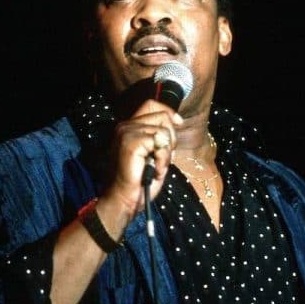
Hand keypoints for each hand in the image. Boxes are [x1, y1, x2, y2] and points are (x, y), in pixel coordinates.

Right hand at [100, 99, 182, 217]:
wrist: (125, 199)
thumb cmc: (140, 179)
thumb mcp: (154, 152)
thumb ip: (160, 135)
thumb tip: (176, 120)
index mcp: (129, 126)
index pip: (151, 104)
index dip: (168, 111)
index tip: (178, 122)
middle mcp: (125, 126)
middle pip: (162, 116)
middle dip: (171, 138)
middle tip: (162, 158)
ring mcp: (127, 132)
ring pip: (164, 130)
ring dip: (166, 153)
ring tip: (156, 166)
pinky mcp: (131, 142)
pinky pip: (160, 143)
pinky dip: (162, 159)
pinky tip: (154, 170)